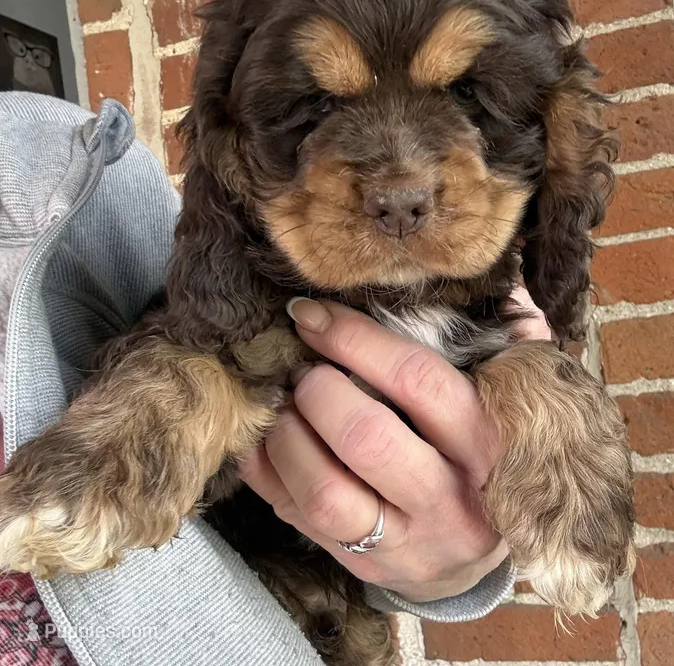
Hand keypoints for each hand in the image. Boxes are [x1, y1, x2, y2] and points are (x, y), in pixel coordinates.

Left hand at [240, 289, 550, 602]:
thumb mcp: (512, 405)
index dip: (358, 341)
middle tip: (302, 370)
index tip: (313, 316)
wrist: (469, 557)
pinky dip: (265, 469)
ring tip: (283, 406)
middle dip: (319, 391)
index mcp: (488, 448)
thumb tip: (509, 291)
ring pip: (325, 494)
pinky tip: (267, 437)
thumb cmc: (484, 458)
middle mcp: (448, 503)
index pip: (419, 382)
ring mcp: (401, 544)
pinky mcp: (360, 566)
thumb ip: (513, 348)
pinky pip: (293, 519)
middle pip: (367, 440)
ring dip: (286, 436)